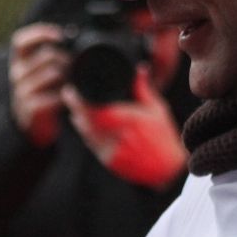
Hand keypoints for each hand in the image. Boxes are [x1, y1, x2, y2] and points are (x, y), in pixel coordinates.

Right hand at [9, 24, 68, 146]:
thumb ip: (51, 52)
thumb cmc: (42, 88)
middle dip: (66, 58)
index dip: (40, 34)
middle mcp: (17, 73)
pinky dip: (64, 96)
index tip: (59, 35)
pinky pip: (54, 96)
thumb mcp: (40, 67)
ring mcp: (22, 91)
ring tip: (69, 82)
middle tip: (73, 65)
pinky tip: (64, 98)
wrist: (31, 120)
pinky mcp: (30, 107)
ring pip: (53, 73)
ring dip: (67, 77)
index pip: (21, 41)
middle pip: (47, 55)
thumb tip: (73, 34)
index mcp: (19, 60)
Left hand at [62, 64, 187, 188]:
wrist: (167, 169)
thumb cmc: (163, 136)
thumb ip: (143, 89)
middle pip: (84, 120)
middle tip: (69, 95)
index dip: (78, 101)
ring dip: (78, 120)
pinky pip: (90, 144)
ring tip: (76, 109)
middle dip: (75, 107)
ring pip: (85, 133)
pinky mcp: (108, 160)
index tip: (72, 90)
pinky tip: (84, 124)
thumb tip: (139, 68)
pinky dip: (85, 133)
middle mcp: (118, 136)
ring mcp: (112, 150)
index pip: (94, 110)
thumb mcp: (157, 109)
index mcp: (129, 120)